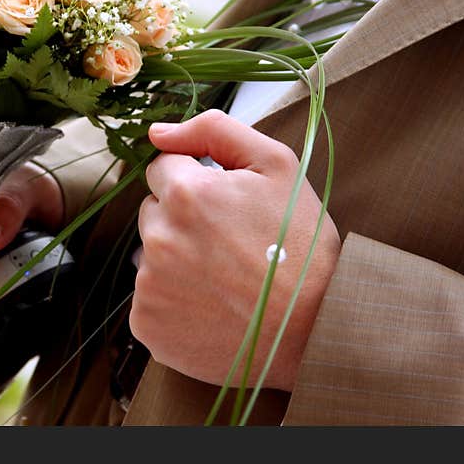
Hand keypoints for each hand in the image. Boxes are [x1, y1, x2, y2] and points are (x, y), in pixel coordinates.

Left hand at [131, 110, 340, 390]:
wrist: (316, 332)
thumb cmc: (301, 246)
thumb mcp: (277, 166)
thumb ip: (213, 131)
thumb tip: (157, 132)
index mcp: (185, 194)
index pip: (162, 168)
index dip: (194, 181)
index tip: (223, 206)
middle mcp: (159, 238)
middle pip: (153, 211)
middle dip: (182, 219)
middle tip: (227, 244)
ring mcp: (149, 285)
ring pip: (150, 254)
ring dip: (175, 259)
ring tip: (222, 278)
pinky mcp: (146, 323)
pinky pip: (148, 298)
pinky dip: (171, 300)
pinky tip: (209, 306)